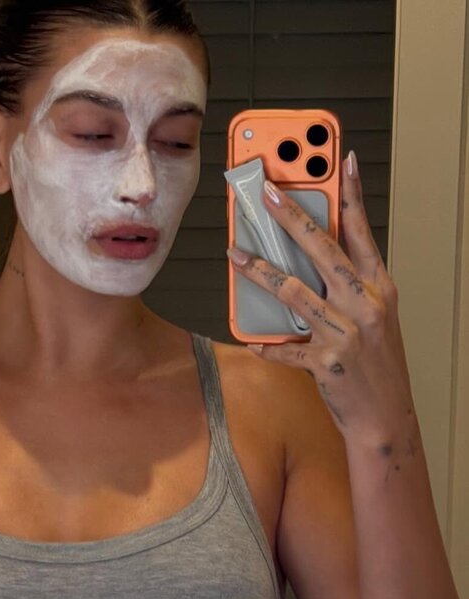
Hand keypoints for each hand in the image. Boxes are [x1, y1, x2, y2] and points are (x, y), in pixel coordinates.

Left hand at [227, 152, 417, 447]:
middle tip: (266, 193)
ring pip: (295, 291)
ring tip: (235, 254)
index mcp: (378, 288)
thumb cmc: (376, 364)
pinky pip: (286, 349)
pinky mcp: (326, 362)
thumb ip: (348, 286)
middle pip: (323, 250)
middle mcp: (364, 304)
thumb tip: (311, 259)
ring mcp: (345, 333)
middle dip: (292, 217)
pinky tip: (254, 341)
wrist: (385, 417)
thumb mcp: (374, 316)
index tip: (339, 160)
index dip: (351, 193)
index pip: (362, 231)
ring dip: (260, 271)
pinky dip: (268, 346)